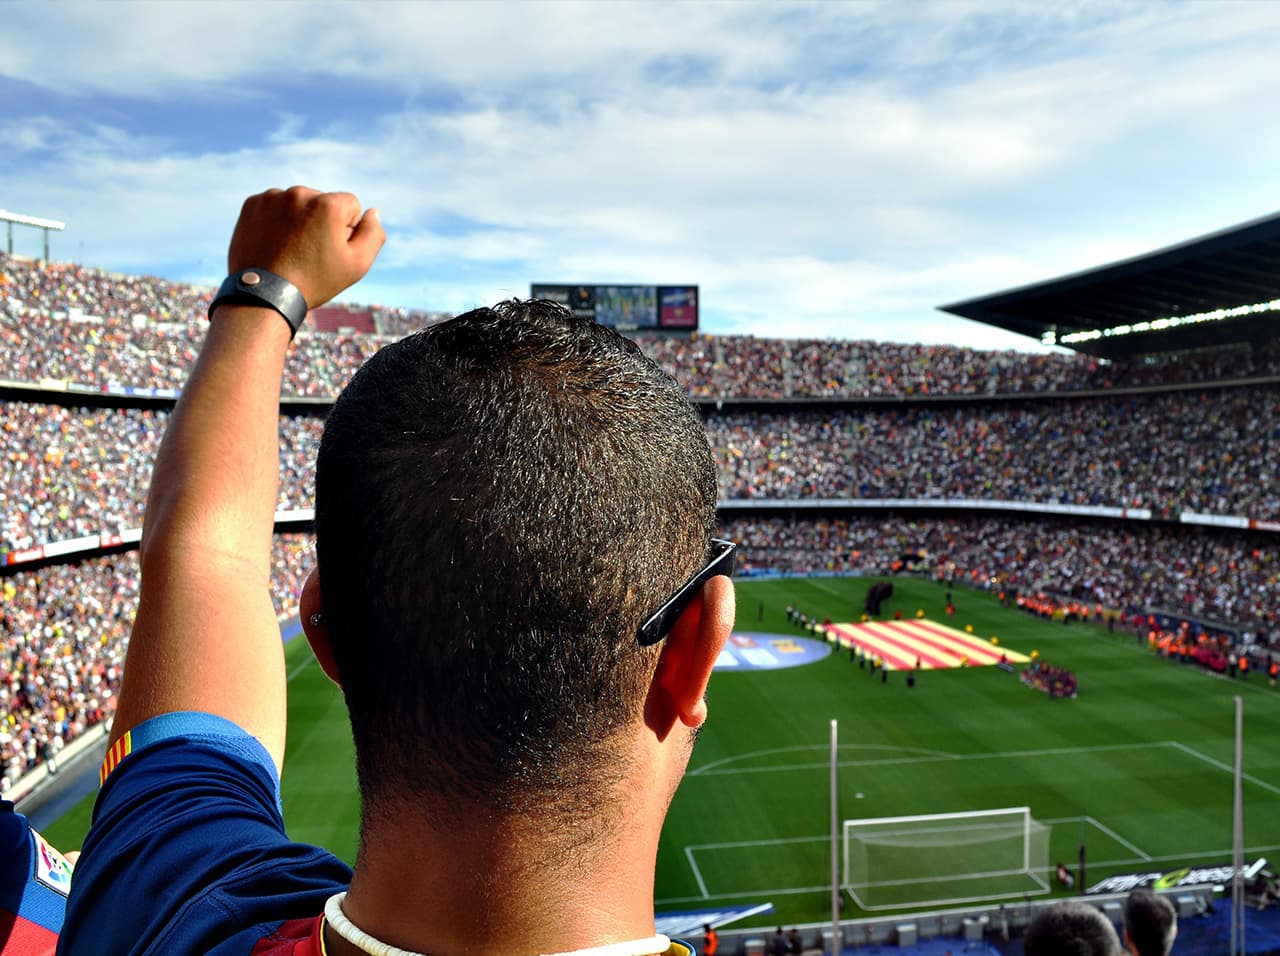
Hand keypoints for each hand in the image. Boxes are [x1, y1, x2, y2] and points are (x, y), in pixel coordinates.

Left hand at [227, 186, 384, 309]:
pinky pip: (274, 206)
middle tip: (310, 253)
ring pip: (298, 203)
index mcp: (328, 204)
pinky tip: (275, 243)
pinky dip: (276, 221)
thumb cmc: (315, 281)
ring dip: (298, 220)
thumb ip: (373, 234)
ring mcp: (272, 197)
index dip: (346, 230)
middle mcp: (300, 193)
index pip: (351, 205)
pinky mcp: (252, 204)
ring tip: (290, 249)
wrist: (264, 295)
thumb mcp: (357, 265)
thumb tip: (372, 212)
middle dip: (321, 222)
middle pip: (323, 202)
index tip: (331, 250)